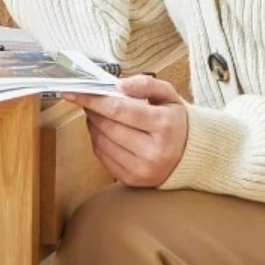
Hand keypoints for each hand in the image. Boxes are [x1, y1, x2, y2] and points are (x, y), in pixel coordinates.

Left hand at [63, 75, 187, 187]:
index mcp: (163, 124)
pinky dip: (98, 142)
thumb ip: (146, 84)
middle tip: (89, 100)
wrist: (188, 154)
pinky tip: (104, 131)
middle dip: (92, 111)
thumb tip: (119, 85)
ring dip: (93, 126)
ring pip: (102, 143)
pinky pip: (103, 158)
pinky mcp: (131, 180)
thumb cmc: (175, 120)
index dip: (94, 100)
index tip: (76, 92)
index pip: (119, 110)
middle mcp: (153, 150)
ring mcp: (141, 168)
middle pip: (108, 127)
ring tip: (97, 114)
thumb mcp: (169, 95)